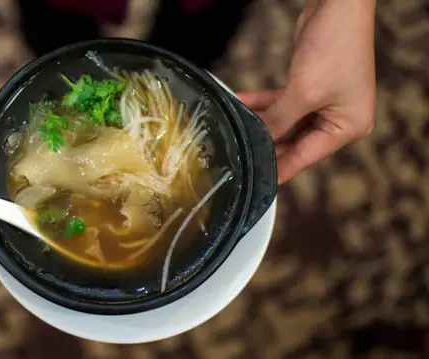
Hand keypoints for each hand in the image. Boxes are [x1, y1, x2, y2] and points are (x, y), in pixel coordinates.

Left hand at [237, 0, 375, 183]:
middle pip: (295, 141)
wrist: (338, 6)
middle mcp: (338, 118)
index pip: (306, 156)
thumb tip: (257, 141)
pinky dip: (262, 102)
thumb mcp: (303, 92)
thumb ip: (279, 120)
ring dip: (261, 122)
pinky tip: (241, 102)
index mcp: (348, 127)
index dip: (280, 168)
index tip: (258, 183)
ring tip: (236, 130)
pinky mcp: (309, 86)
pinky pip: (282, 102)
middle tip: (239, 154)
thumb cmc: (335, 48)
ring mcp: (323, 102)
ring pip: (285, 121)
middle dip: (268, 143)